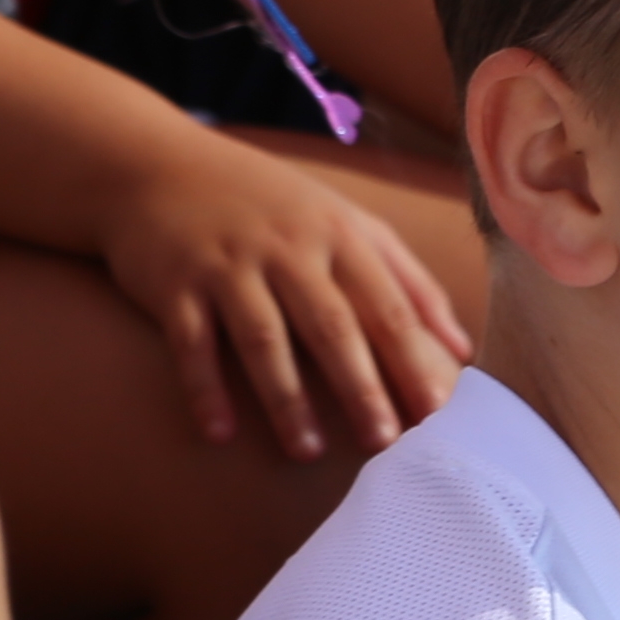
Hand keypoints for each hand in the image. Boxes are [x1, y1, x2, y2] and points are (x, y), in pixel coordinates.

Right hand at [95, 126, 471, 458]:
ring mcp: (229, 264)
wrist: (158, 167)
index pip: (385, 303)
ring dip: (287, 397)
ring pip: (263, 337)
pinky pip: (192, 343)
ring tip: (308, 452)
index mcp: (338, 233)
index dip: (412, 358)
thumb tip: (461, 349)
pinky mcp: (176, 283)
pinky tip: (220, 433)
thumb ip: (406, 278)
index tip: (437, 413)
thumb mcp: (344, 222)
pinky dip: (206, 389)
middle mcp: (287, 247)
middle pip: (330, 323)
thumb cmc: (270, 207)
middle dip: (360, 384)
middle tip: (382, 442)